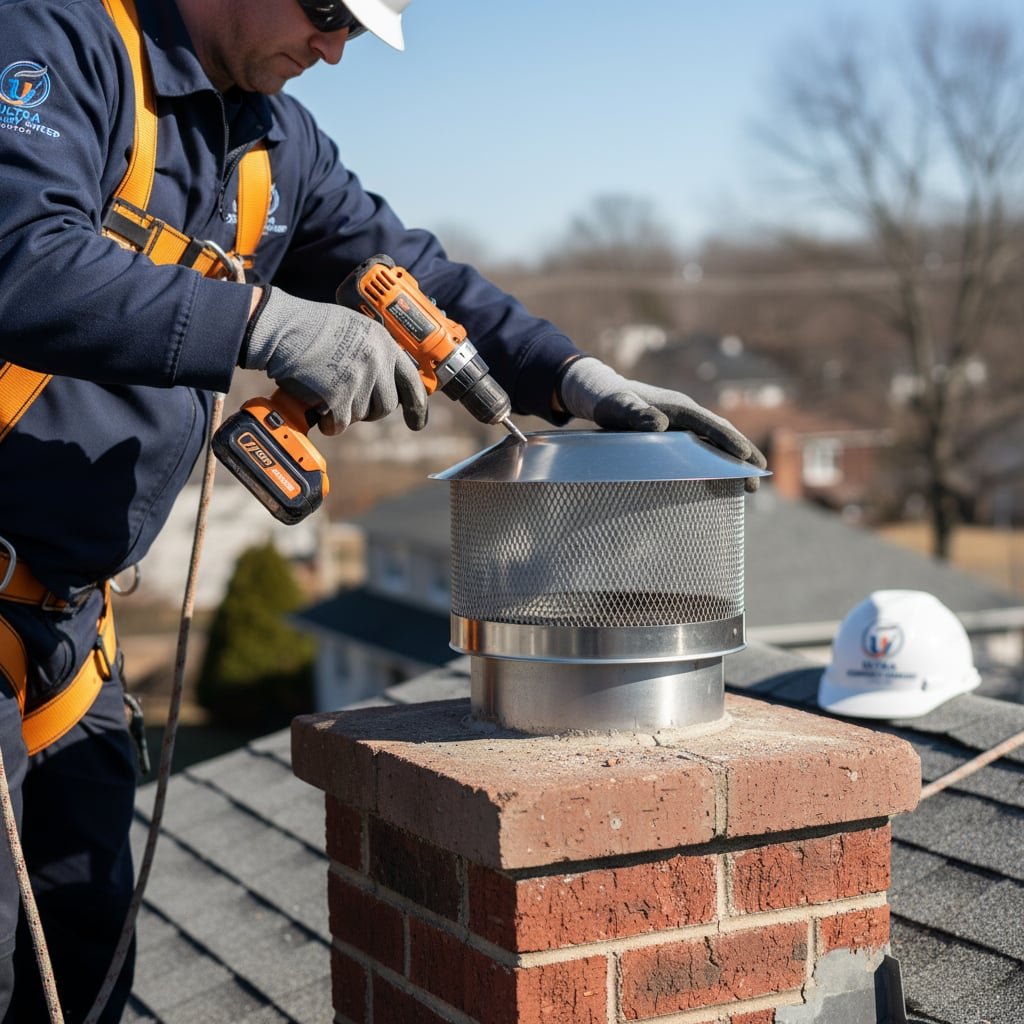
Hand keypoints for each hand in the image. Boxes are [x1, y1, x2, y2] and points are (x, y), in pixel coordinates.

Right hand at [241, 287, 427, 434]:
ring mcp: (359, 378)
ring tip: (325, 396)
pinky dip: (329, 423)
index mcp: (383, 342)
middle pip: (386, 405)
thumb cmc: (309, 327)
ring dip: (344, 413)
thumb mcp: (353, 328)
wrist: (281, 328)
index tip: (417, 423)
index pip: (411, 380)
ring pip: (361, 415)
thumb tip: (384, 378)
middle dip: (370, 411)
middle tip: (350, 405)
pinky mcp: (339, 395)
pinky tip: (319, 412)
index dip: (417, 405)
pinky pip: (340, 424)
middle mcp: (377, 360)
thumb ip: (373, 351)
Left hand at [559, 357, 767, 489]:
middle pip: (722, 433)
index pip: (710, 424)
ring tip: (749, 486)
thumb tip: (660, 424)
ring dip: (734, 461)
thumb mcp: (618, 408)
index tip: (746, 457)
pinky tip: (722, 480)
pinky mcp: (680, 433)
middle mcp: (688, 414)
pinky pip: (705, 447)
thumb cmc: (611, 403)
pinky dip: (718, 461)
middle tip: (760, 477)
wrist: (606, 395)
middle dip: (743, 454)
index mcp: (678, 407)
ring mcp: (685, 423)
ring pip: (717, 441)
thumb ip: (635, 414)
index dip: (728, 440)